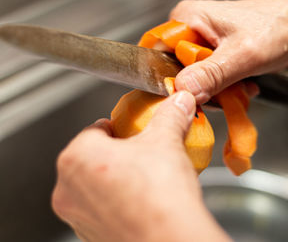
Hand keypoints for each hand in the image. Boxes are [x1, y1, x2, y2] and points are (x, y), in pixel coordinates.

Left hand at [52, 91, 229, 241]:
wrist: (169, 239)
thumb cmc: (159, 194)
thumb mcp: (167, 141)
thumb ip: (170, 115)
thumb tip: (179, 101)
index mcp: (76, 157)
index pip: (96, 129)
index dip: (120, 127)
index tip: (134, 130)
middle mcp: (67, 189)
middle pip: (94, 158)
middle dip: (118, 153)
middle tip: (144, 153)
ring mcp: (77, 217)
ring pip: (96, 185)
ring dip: (116, 179)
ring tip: (146, 179)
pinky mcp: (91, 236)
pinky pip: (102, 210)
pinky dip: (118, 203)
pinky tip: (142, 202)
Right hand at [170, 0, 287, 103]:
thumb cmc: (276, 28)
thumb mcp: (242, 55)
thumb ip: (211, 74)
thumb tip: (185, 89)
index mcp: (188, 18)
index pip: (159, 53)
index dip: (169, 78)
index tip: (187, 94)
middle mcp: (192, 29)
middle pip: (177, 71)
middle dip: (200, 88)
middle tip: (222, 93)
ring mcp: (203, 42)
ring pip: (195, 79)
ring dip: (217, 90)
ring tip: (239, 86)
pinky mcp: (215, 54)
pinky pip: (209, 79)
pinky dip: (224, 88)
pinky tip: (242, 85)